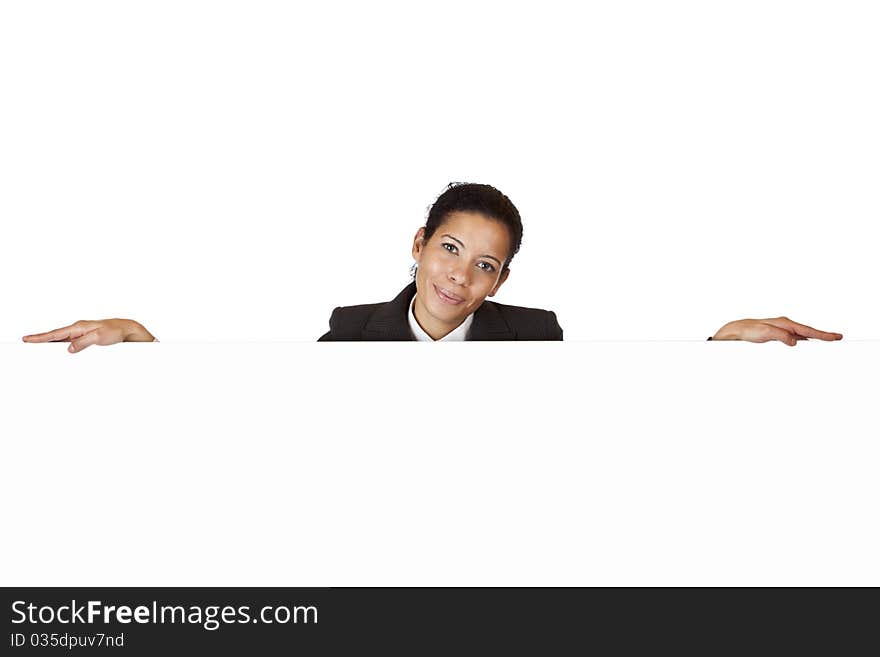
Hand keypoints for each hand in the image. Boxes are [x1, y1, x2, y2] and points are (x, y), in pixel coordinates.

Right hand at [22, 319, 154, 352]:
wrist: (127, 329)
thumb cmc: (115, 331)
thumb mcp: (99, 337)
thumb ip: (83, 343)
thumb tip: (69, 349)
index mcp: (79, 327)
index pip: (55, 333)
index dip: (41, 337)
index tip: (27, 339)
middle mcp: (78, 329)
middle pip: (55, 336)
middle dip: (41, 339)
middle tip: (26, 342)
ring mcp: (81, 333)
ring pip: (62, 339)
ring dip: (50, 343)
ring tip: (37, 346)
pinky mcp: (86, 338)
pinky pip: (70, 342)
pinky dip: (61, 345)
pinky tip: (58, 349)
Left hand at [712, 316, 841, 345]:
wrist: (737, 331)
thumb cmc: (749, 331)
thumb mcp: (765, 333)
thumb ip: (781, 336)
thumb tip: (795, 342)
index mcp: (786, 324)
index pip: (809, 330)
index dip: (823, 335)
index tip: (837, 337)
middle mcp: (786, 325)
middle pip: (809, 332)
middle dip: (823, 335)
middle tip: (838, 338)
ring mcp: (783, 330)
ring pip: (804, 334)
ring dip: (815, 338)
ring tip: (828, 341)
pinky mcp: (778, 335)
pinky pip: (796, 337)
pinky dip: (805, 339)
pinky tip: (808, 343)